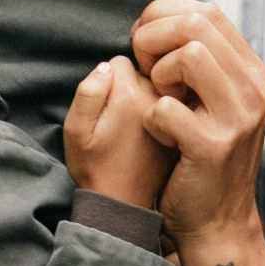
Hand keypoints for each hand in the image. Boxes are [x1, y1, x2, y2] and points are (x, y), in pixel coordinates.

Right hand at [63, 56, 177, 208]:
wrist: (125, 204)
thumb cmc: (95, 167)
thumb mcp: (76, 131)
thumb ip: (88, 92)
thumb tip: (108, 65)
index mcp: (130, 94)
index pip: (120, 61)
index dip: (107, 81)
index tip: (106, 108)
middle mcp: (158, 98)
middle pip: (145, 69)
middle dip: (130, 84)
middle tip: (121, 119)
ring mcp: (177, 110)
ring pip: (162, 85)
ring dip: (150, 97)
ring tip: (136, 128)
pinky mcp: (188, 124)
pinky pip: (175, 102)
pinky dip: (167, 110)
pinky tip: (155, 132)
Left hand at [131, 0, 264, 248]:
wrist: (217, 222)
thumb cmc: (203, 158)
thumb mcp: (217, 103)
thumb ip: (204, 63)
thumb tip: (165, 19)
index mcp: (255, 73)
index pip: (207, 11)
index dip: (163, 16)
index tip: (145, 43)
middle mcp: (256, 90)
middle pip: (196, 23)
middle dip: (153, 38)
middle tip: (144, 69)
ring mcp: (239, 118)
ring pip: (188, 54)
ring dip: (157, 74)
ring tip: (159, 99)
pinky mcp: (214, 146)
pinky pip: (166, 107)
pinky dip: (151, 118)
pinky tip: (161, 135)